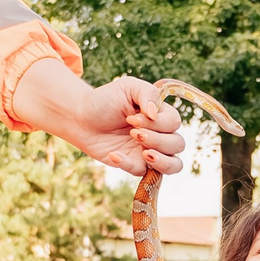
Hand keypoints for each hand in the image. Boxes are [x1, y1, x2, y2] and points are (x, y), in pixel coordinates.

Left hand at [12, 66, 186, 175]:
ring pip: (174, 165)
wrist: (81, 117)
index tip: (132, 117)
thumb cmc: (105, 100)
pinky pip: (144, 174)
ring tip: (144, 152)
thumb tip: (155, 113)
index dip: (158, 122)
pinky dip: (129, 164)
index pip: (174, 123)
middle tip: (133, 132)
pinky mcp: (135, 165)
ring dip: (162, 160)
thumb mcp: (128, 87)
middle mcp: (160, 134)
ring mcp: (149, 152)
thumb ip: (148, 93)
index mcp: (160, 115)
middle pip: (178, 144)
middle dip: (158, 139)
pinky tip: (114, 155)